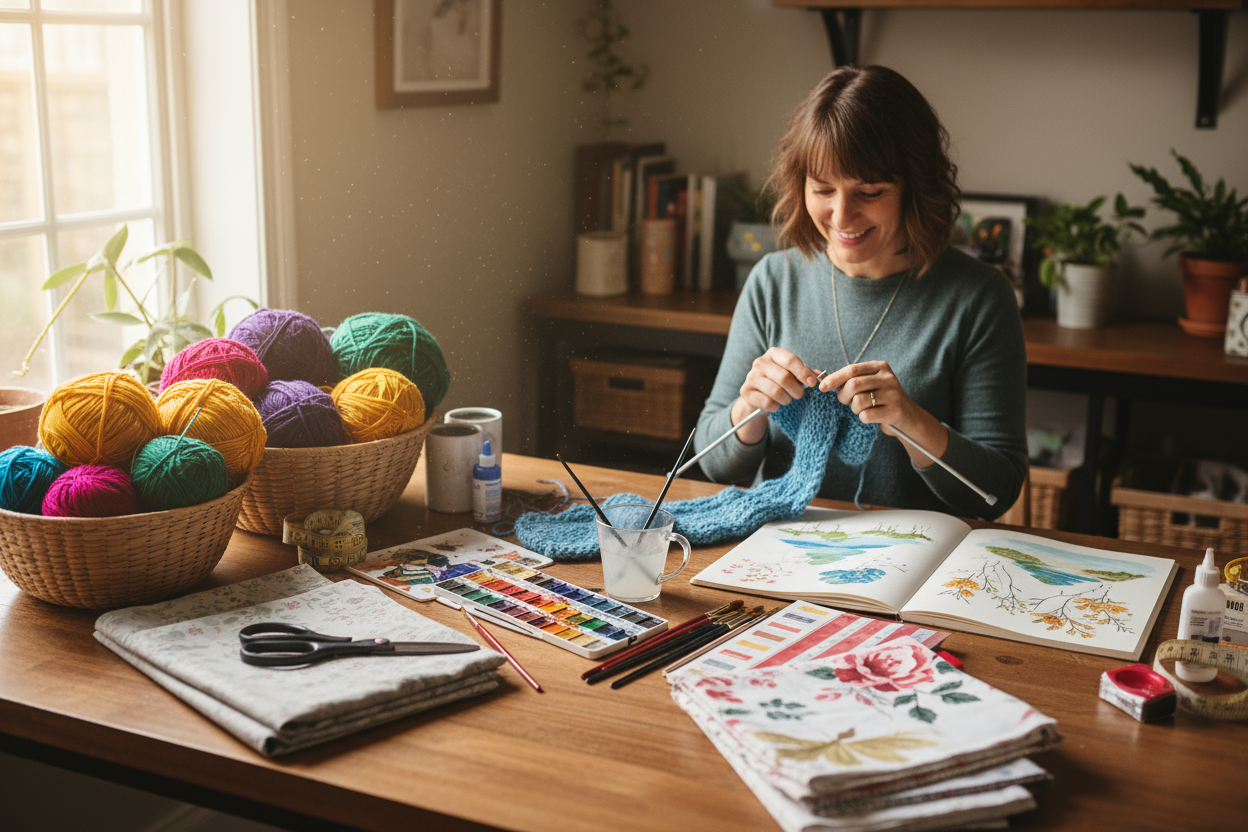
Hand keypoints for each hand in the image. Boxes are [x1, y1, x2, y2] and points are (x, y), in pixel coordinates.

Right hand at [731, 348, 820, 444]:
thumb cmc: (778, 382)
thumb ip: (806, 373)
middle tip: (799, 395)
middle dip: (796, 390)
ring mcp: (751, 377)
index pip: (790, 360)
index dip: (803, 372)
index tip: (813, 383)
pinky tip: (775, 405)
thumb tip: (819, 375)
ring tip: (787, 399)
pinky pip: (767, 402)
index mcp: (773, 354)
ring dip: (786, 399)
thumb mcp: (792, 374)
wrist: (757, 396)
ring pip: (776, 391)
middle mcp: (760, 362)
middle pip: (785, 377)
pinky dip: (775, 407)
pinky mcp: (746, 392)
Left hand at [818, 360, 948, 465]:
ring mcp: (893, 394)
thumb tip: (823, 380)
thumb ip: (851, 380)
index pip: (852, 369)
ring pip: (858, 401)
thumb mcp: (870, 384)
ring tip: (862, 409)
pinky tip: (872, 416)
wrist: (907, 417)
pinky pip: (866, 415)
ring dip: (854, 408)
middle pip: (853, 385)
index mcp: (880, 366)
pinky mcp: (894, 410)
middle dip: (843, 396)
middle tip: (845, 401)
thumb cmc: (881, 399)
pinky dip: (863, 418)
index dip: (835, 378)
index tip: (822, 387)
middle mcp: (888, 378)